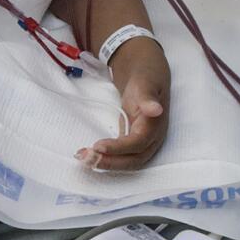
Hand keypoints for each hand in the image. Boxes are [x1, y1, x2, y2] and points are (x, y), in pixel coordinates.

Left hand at [80, 39, 168, 171]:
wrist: (146, 76)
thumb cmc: (145, 78)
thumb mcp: (145, 83)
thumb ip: (148, 98)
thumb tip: (156, 110)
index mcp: (156, 125)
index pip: (138, 143)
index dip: (119, 148)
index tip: (97, 146)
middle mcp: (152, 138)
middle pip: (133, 160)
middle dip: (110, 162)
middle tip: (86, 159)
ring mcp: (143, 143)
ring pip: (127, 162)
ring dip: (106, 163)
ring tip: (83, 158)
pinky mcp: (133, 143)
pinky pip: (121, 156)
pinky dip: (105, 158)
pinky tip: (88, 155)